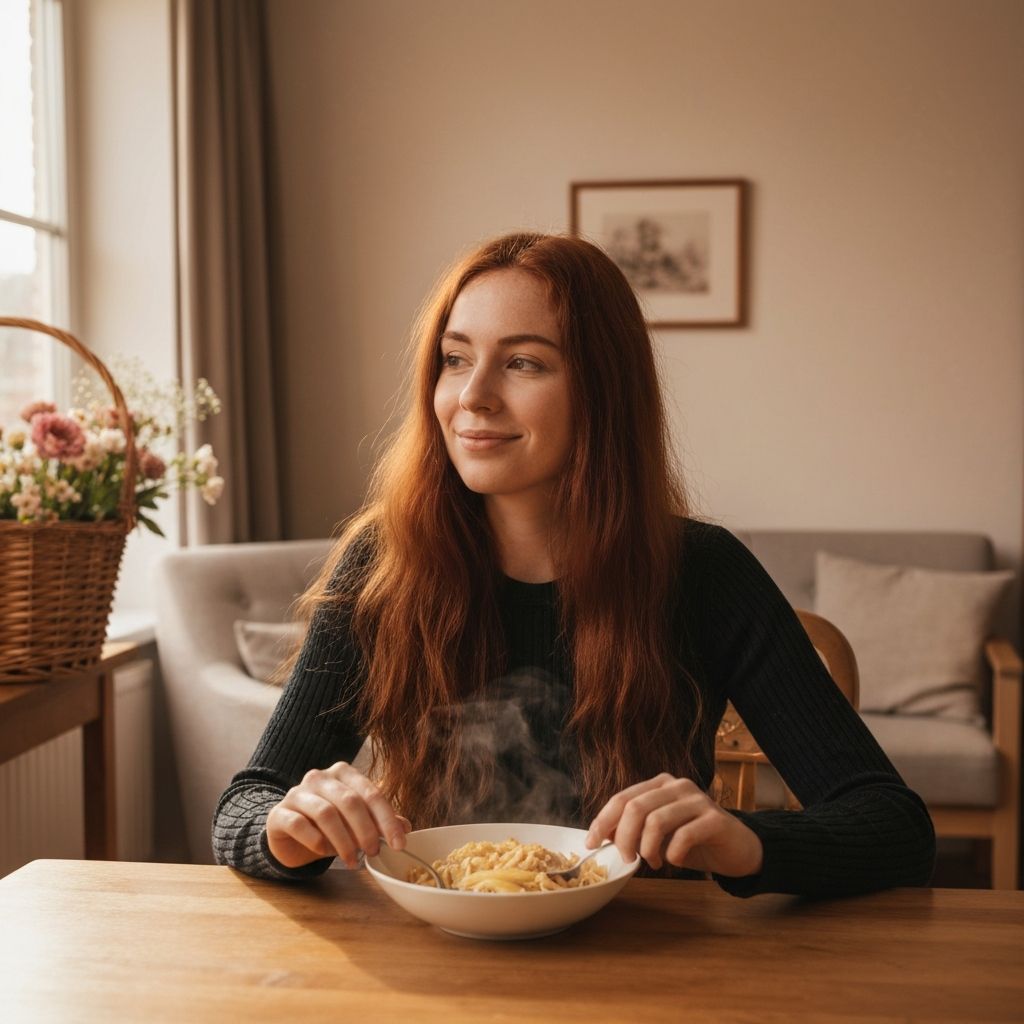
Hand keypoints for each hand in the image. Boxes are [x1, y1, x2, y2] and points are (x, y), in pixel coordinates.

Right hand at [266, 761, 411, 869]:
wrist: (288, 834)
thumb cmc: (327, 826)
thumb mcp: (355, 823)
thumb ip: (378, 821)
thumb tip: (406, 827)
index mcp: (343, 773)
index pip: (371, 793)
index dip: (388, 819)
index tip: (399, 844)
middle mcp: (320, 777)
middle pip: (350, 801)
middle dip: (367, 830)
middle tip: (374, 853)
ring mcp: (297, 793)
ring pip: (326, 813)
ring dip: (344, 841)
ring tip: (352, 860)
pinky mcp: (279, 813)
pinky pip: (300, 825)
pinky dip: (316, 841)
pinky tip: (324, 853)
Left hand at [586, 773, 763, 877]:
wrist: (737, 848)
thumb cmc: (693, 841)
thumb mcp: (659, 834)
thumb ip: (634, 829)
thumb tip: (601, 836)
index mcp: (659, 785)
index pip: (622, 798)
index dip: (603, 821)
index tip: (591, 843)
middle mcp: (677, 785)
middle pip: (635, 807)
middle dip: (624, 838)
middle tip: (627, 859)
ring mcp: (697, 799)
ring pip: (656, 820)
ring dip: (647, 848)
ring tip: (653, 861)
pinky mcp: (715, 819)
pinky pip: (683, 835)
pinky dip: (672, 853)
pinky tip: (674, 860)